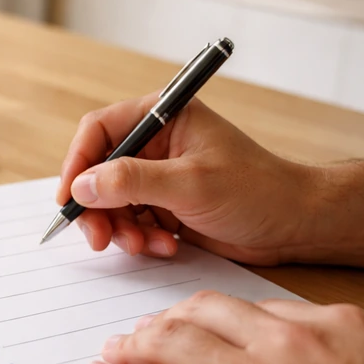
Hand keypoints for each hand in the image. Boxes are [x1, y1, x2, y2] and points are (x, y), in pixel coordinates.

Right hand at [55, 93, 314, 265]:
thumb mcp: (191, 184)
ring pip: (110, 202)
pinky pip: (130, 221)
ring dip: (120, 229)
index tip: (69, 199)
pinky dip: (139, 238)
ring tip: (143, 246)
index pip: (99, 131)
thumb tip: (82, 186)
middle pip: (98, 171)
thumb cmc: (257, 190)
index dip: (77, 164)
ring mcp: (157, 175)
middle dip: (97, 208)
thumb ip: (132, 182)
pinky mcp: (163, 204)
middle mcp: (154, 143)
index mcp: (162, 117)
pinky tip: (164, 247)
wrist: (294, 225)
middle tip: (100, 239)